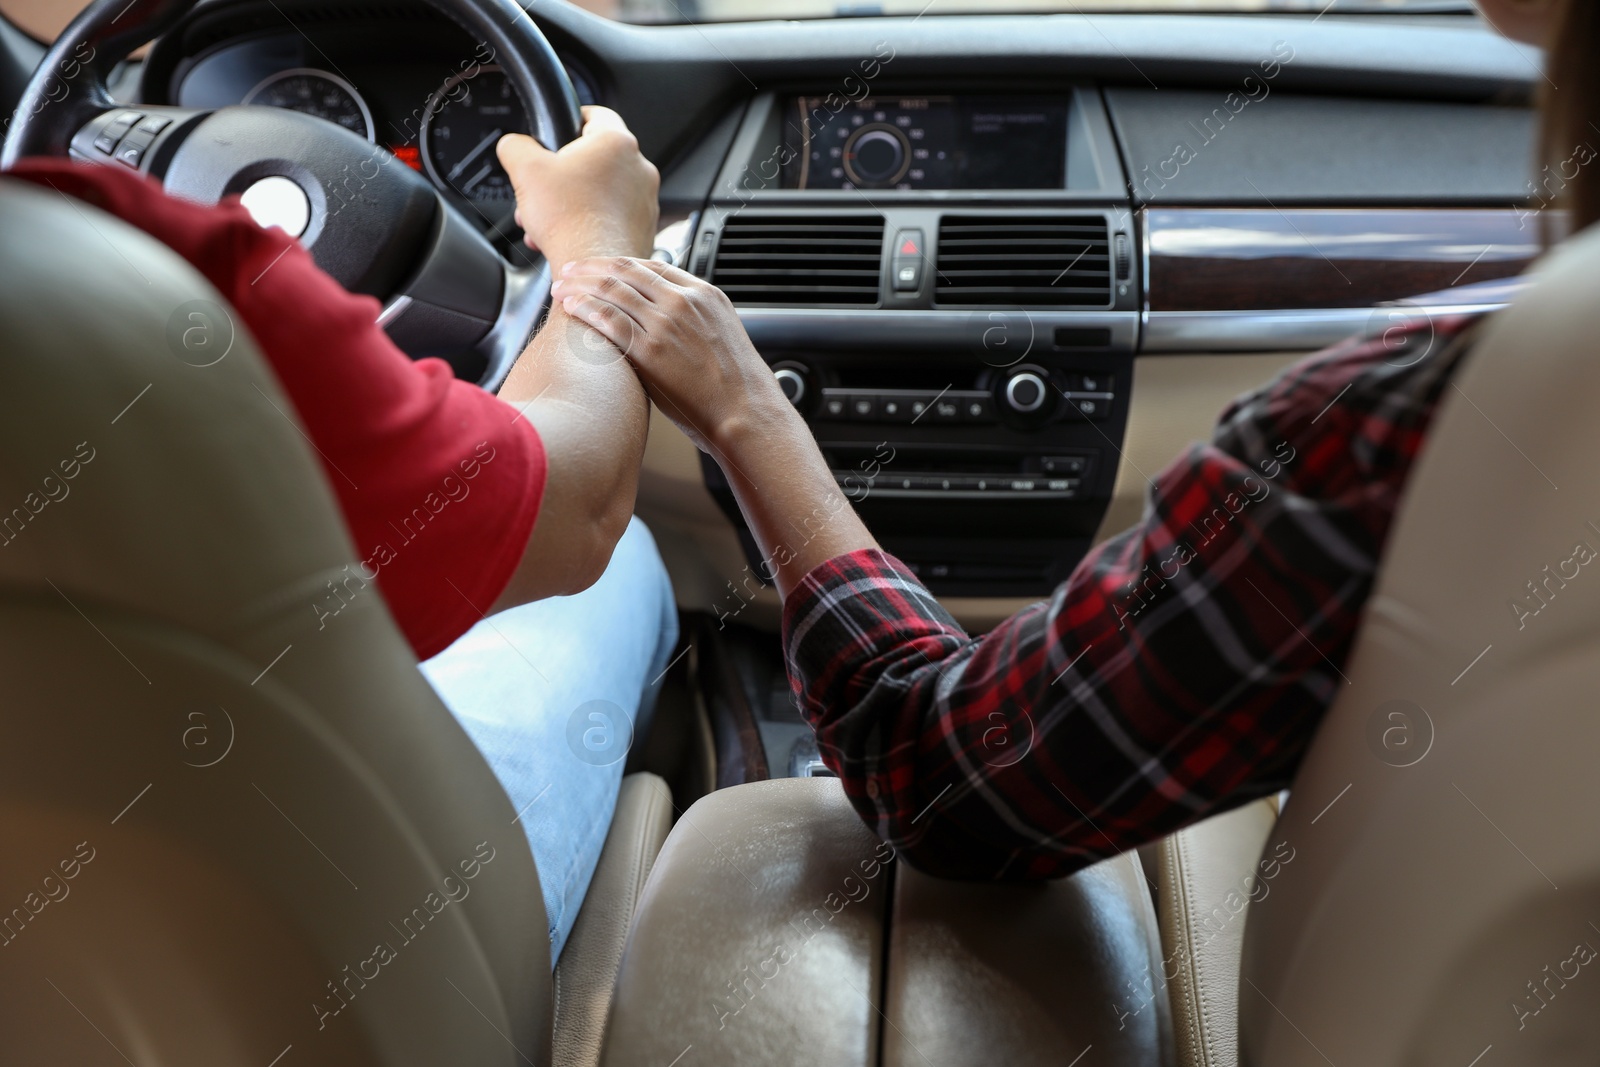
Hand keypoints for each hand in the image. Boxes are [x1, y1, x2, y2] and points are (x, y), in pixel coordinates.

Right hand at [497, 106, 659, 265]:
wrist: (593, 267)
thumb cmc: (569, 221)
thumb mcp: (525, 170)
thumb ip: (515, 145)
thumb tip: (513, 144)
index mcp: (615, 142)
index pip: (594, 113)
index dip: (570, 118)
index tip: (557, 131)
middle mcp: (639, 167)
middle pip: (593, 158)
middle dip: (562, 173)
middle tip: (543, 188)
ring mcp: (645, 199)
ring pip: (601, 189)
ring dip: (571, 200)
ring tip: (548, 218)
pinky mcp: (643, 227)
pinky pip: (611, 215)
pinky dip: (588, 221)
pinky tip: (566, 233)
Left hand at [550, 257, 791, 452]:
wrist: (747, 413)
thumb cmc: (735, 387)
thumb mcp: (720, 336)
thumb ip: (692, 321)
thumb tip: (665, 325)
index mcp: (704, 294)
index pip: (651, 266)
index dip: (617, 264)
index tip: (597, 267)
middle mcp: (684, 301)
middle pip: (626, 271)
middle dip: (591, 268)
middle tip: (569, 270)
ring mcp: (667, 324)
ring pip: (613, 290)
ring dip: (580, 285)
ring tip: (560, 289)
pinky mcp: (652, 350)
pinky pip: (610, 319)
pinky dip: (585, 308)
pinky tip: (569, 306)